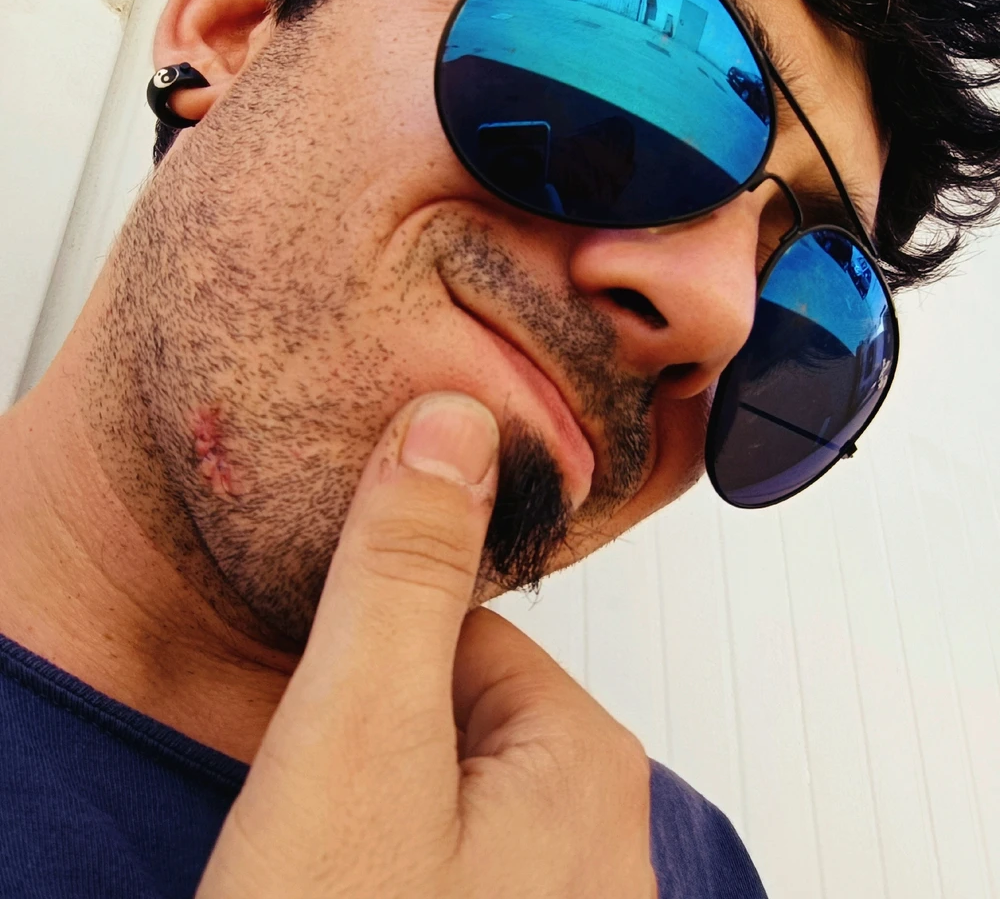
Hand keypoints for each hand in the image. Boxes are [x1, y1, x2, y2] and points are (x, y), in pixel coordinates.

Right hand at [196, 393, 656, 898]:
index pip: (464, 636)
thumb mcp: (358, 742)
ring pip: (434, 793)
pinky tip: (346, 892)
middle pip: (448, 716)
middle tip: (310, 826)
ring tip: (320, 874)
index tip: (318, 732)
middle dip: (367, 754)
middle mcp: (603, 836)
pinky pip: (441, 859)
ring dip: (369, 815)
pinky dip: (389, 865)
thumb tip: (454, 423)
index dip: (368, 671)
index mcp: (587, 762)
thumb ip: (403, 577)